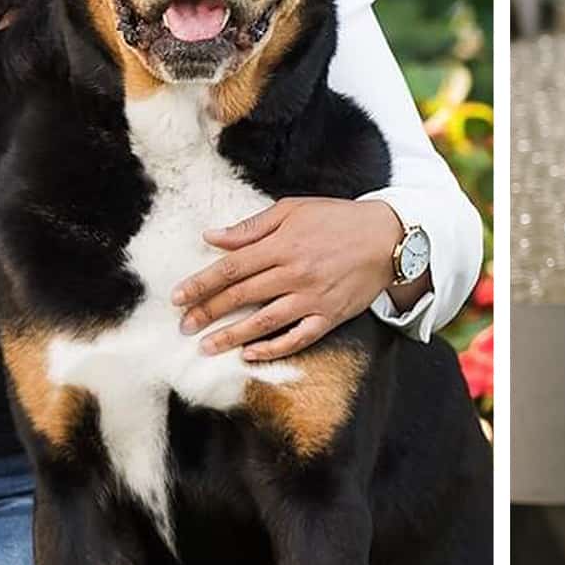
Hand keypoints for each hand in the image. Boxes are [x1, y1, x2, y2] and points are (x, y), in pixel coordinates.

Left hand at [174, 197, 405, 360]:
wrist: (387, 237)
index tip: (177, 297)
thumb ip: (252, 226)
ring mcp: (312, 298)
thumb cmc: (337, 219)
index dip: (201, 284)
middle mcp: (294, 273)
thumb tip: (212, 237)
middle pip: (241, 297)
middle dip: (208, 312)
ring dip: (231, 336)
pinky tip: (250, 354)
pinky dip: (273, 348)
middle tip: (183, 325)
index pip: (231, 268)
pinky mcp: (330, 316)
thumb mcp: (293, 209)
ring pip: (264, 322)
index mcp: (282, 244)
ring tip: (206, 346)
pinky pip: (298, 338)